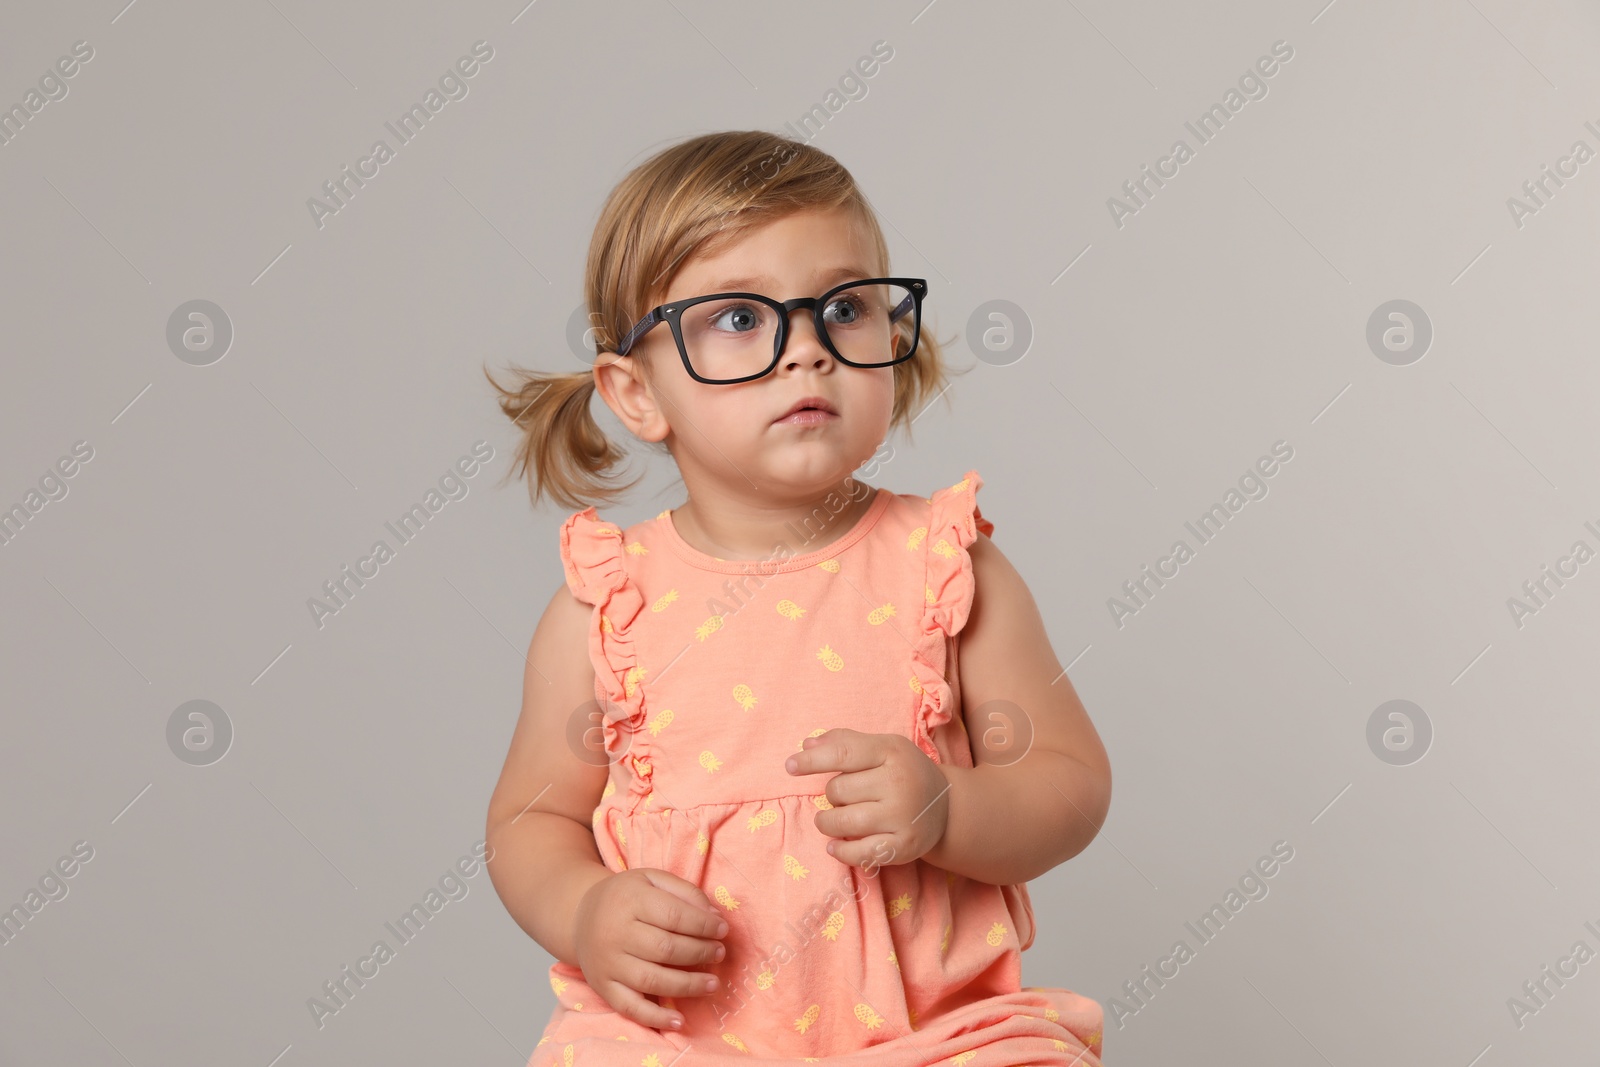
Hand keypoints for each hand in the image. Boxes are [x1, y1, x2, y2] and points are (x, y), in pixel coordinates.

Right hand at [573, 868, 728, 1030]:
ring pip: (652, 980)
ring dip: (688, 985)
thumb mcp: (652, 879)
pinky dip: (655, 1018)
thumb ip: (685, 892)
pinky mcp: (603, 987)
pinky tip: (679, 1021)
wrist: (580, 916)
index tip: (723, 929)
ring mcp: (608, 963)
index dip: (704, 924)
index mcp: (630, 901)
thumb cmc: (625, 897)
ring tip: (712, 983)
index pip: (674, 915)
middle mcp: (615, 933)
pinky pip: (630, 1008)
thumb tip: (714, 916)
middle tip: (719, 953)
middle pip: (665, 948)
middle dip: (700, 953)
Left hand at [784, 728, 950, 868]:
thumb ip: (844, 742)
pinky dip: (840, 851)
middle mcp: (899, 783)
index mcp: (891, 752)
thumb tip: (806, 745)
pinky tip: (835, 845)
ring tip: (834, 820)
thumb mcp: (882, 747)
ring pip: (842, 821)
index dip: (811, 761)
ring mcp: (902, 816)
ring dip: (828, 823)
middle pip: (838, 791)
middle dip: (832, 795)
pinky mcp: (903, 846)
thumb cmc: (903, 772)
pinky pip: (859, 852)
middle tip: (846, 797)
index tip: (790, 766)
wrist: (946, 807)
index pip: (842, 753)